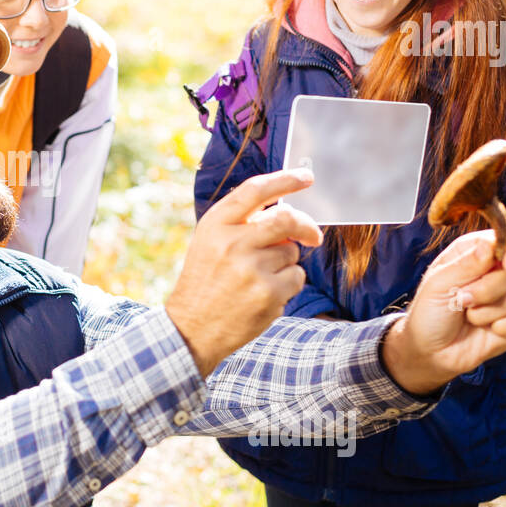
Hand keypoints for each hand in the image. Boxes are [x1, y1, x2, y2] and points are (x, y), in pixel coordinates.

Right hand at [166, 169, 321, 375]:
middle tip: (313, 236)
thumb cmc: (205, 282)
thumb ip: (241, 224)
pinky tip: (264, 296)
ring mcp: (251, 268)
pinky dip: (288, 285)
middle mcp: (232, 242)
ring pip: (291, 253)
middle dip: (306, 225)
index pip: (255, 191)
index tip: (306, 177)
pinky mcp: (268, 293)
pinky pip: (296, 278)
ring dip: (286, 264)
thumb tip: (286, 211)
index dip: (285, 180)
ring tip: (259, 280)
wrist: (192, 329)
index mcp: (215, 225)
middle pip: (286, 219)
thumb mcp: (209, 243)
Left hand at [383, 229, 505, 394]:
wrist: (430, 351)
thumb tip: (490, 244)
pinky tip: (487, 330)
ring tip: (467, 316)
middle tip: (463, 299)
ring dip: (487, 311)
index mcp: (474, 253)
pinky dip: (503, 327)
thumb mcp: (438, 285)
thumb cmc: (429, 313)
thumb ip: (466, 264)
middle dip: (489, 289)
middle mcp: (495, 271)